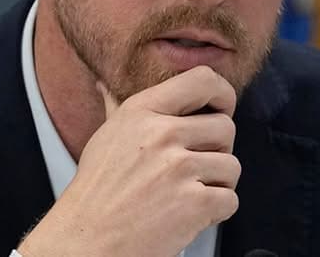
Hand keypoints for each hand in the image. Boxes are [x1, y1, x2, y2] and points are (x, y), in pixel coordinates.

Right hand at [17, 65, 240, 256]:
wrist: (87, 241)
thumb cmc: (96, 193)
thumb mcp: (105, 138)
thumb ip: (115, 108)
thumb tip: (106, 84)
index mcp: (142, 111)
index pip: (203, 80)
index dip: (223, 95)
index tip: (221, 110)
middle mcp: (162, 134)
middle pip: (226, 127)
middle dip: (218, 151)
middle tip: (194, 168)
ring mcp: (179, 169)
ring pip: (232, 166)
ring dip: (218, 184)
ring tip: (187, 193)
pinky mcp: (194, 203)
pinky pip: (230, 199)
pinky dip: (216, 212)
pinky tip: (189, 214)